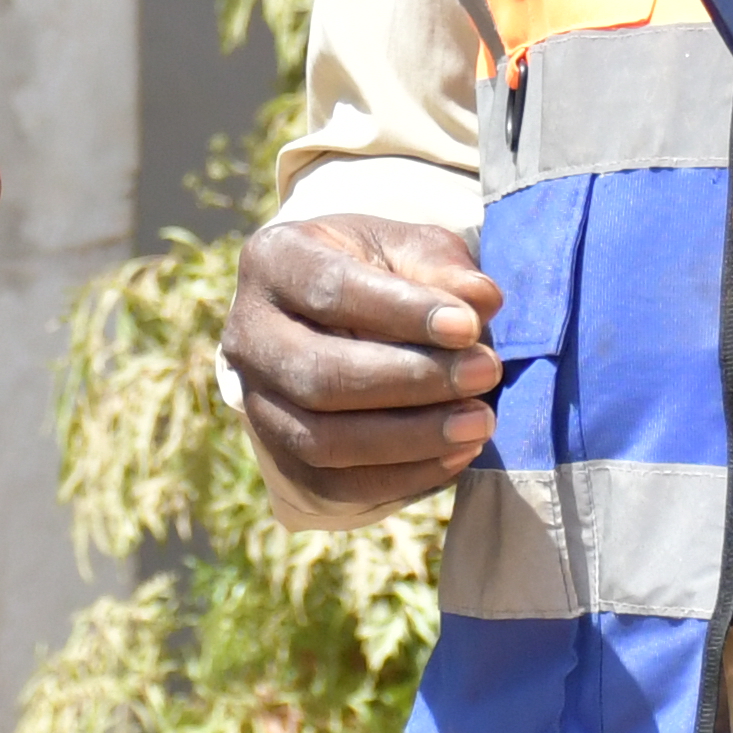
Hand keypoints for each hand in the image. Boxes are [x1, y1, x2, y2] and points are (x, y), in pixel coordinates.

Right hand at [225, 214, 504, 511]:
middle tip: (484, 373)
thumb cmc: (378, 271)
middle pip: (320, 375)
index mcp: (274, 262)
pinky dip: (401, 477)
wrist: (337, 318)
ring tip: (478, 423)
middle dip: (411, 381)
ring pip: (322, 441)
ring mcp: (256, 403)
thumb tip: (481, 300)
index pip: (331, 290)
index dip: (402, 312)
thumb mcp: (406, 248)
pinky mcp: (280, 456)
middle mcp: (248, 335)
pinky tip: (455, 455)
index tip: (469, 325)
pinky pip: (335, 485)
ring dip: (410, 439)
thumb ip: (441, 265)